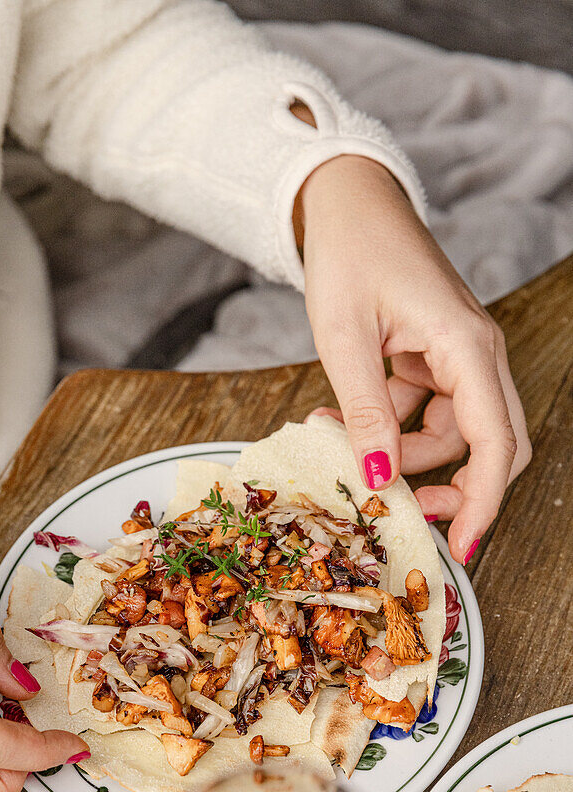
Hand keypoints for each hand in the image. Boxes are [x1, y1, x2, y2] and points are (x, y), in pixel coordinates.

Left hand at [295, 153, 530, 563]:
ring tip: (338, 441)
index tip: (460, 547)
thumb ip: (366, 411)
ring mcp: (459, 355)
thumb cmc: (350, 254)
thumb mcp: (345, 339)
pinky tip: (342, 419)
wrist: (348, 203)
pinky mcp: (437, 356)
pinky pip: (427, 412)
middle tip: (397, 509)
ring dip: (401, 453)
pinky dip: (391, 426)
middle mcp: (477, 354)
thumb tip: (378, 478)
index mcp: (468, 346)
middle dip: (450, 486)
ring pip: (451, 434)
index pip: (496, 443)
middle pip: (491, 445)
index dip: (483, 503)